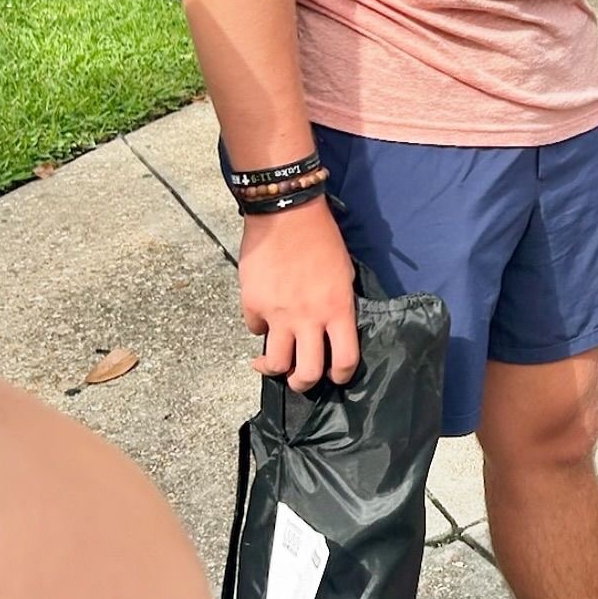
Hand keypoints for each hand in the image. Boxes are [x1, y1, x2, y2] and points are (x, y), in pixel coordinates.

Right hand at [238, 200, 359, 391]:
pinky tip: (263, 319)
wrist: (286, 214)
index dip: (341, 376)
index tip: (335, 376)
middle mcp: (309, 318)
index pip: (344, 360)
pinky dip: (259, 329)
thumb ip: (338, 305)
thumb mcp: (343, 274)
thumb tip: (330, 329)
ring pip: (275, 363)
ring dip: (274, 368)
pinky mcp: (253, 305)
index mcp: (338, 309)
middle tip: (300, 378)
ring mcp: (278, 314)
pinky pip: (254, 330)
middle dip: (303, 384)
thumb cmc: (322, 238)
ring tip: (274, 363)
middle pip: (305, 374)